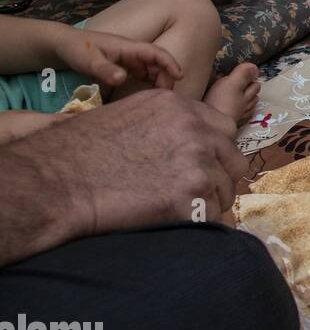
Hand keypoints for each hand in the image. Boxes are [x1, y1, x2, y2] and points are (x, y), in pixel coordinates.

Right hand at [8, 91, 245, 255]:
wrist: (56, 182)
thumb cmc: (79, 151)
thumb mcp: (129, 115)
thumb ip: (167, 123)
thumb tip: (187, 143)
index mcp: (180, 106)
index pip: (223, 129)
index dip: (214, 151)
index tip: (201, 166)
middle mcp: (196, 130)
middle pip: (233, 159)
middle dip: (219, 176)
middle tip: (196, 192)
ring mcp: (198, 164)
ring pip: (226, 190)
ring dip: (209, 202)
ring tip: (178, 210)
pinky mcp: (193, 198)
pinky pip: (216, 217)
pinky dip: (203, 224)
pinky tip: (178, 223)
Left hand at [53, 27, 182, 90]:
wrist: (63, 45)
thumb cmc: (76, 49)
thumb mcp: (88, 60)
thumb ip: (104, 69)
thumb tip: (122, 79)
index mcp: (128, 47)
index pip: (156, 52)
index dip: (170, 62)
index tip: (180, 76)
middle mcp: (133, 53)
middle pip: (158, 63)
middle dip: (167, 77)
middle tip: (165, 97)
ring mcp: (129, 61)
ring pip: (152, 70)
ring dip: (159, 82)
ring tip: (159, 99)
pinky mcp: (125, 68)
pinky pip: (143, 76)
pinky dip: (149, 85)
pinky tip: (147, 97)